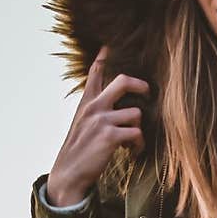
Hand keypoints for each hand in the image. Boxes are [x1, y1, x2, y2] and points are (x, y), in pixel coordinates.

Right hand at [47, 44, 149, 205]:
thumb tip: (109, 101)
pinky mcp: (109, 136)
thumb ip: (94, 107)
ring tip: (133, 142)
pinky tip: (131, 152)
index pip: (96, 71)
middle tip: (147, 93)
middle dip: (141, 86)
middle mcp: (94, 106)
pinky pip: (136, 133)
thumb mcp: (82, 122)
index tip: (109, 45)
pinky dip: (138, 144)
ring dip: (139, 130)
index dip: (104, 56)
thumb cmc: (80, 149)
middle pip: (124, 81)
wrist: (69, 173)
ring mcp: (102, 120)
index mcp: (87, 102)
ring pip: (136, 113)